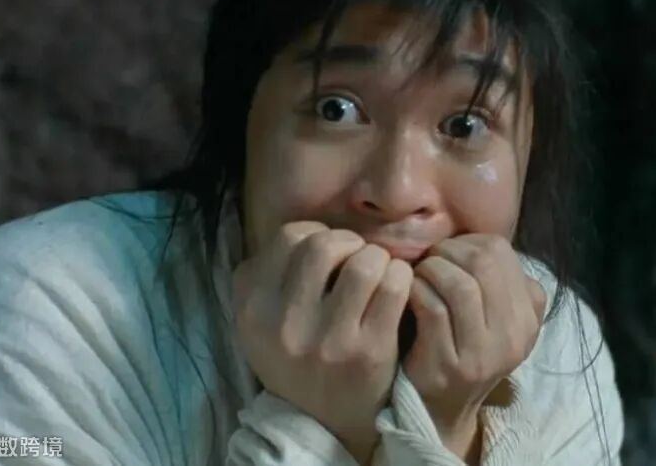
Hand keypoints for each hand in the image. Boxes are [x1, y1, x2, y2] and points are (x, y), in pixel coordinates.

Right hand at [233, 221, 413, 463]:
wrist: (325, 423)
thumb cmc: (298, 358)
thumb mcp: (262, 322)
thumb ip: (267, 275)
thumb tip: (305, 232)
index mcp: (254, 310)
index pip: (290, 237)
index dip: (317, 234)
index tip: (331, 255)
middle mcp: (286, 325)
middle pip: (325, 244)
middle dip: (350, 243)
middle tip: (358, 260)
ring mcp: (329, 340)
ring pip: (364, 262)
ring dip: (379, 259)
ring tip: (380, 274)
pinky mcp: (369, 352)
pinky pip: (394, 287)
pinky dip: (401, 277)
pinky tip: (397, 288)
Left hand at [403, 234, 546, 459]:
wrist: (441, 408)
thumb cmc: (461, 348)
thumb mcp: (495, 319)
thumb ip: (498, 282)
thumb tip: (479, 243)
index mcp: (527, 317)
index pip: (502, 253)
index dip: (468, 242)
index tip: (448, 252)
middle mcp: (513, 336)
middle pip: (483, 263)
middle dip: (447, 252)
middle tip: (429, 260)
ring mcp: (483, 354)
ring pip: (460, 284)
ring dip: (431, 270)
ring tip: (419, 276)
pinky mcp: (450, 366)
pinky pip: (434, 309)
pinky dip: (417, 291)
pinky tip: (409, 294)